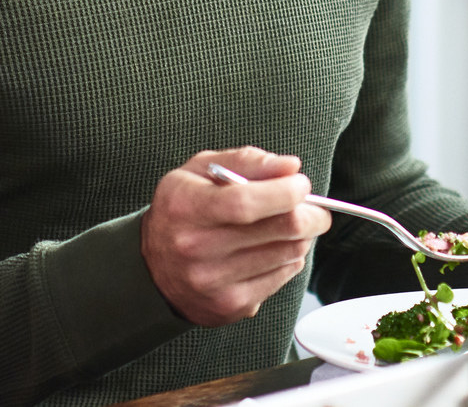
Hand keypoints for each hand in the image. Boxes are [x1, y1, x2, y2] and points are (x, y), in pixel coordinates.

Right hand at [142, 148, 333, 326]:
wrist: (153, 267)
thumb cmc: (181, 210)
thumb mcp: (201, 171)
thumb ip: (247, 162)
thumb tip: (290, 167)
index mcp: (186, 207)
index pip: (246, 202)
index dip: (284, 192)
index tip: (301, 184)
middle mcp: (196, 248)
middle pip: (277, 231)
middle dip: (310, 215)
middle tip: (314, 207)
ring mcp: (214, 282)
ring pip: (287, 255)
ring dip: (300, 237)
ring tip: (289, 226)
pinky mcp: (230, 305)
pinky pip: (281, 279)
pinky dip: (289, 260)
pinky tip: (275, 249)